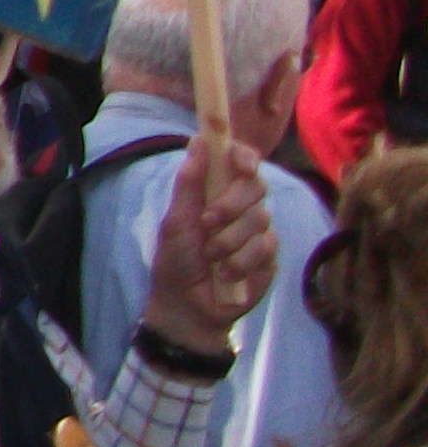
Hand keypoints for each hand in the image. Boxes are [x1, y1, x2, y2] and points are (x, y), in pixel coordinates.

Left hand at [141, 131, 272, 355]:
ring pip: (261, 218)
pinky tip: (227, 273)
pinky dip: (241, 260)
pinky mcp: (270, 257)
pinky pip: (266, 247)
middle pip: (257, 185)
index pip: (241, 162)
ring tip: (210, 256)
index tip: (239, 162)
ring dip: (230, 239)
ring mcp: (259, 232)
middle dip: (232, 203)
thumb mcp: (176, 220)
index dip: (244, 156)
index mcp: (217, 192)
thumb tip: (198, 140)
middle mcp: (242, 207)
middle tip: (208, 222)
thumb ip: (189, 183)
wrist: (188, 306)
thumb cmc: (177, 260)